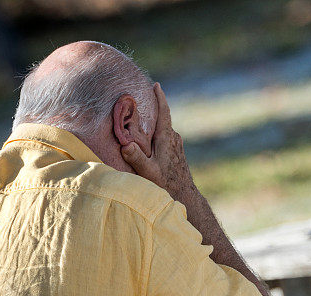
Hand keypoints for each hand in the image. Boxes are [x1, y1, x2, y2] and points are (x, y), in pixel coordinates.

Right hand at [121, 83, 194, 201]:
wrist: (184, 195)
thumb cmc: (166, 184)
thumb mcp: (148, 172)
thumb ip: (136, 158)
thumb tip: (125, 145)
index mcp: (166, 138)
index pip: (164, 112)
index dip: (160, 98)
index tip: (156, 85)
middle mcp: (174, 138)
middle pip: (163, 119)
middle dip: (153, 110)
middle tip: (141, 101)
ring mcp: (177, 145)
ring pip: (164, 129)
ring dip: (154, 124)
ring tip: (142, 122)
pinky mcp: (177, 153)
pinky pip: (166, 137)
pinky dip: (157, 134)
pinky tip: (150, 141)